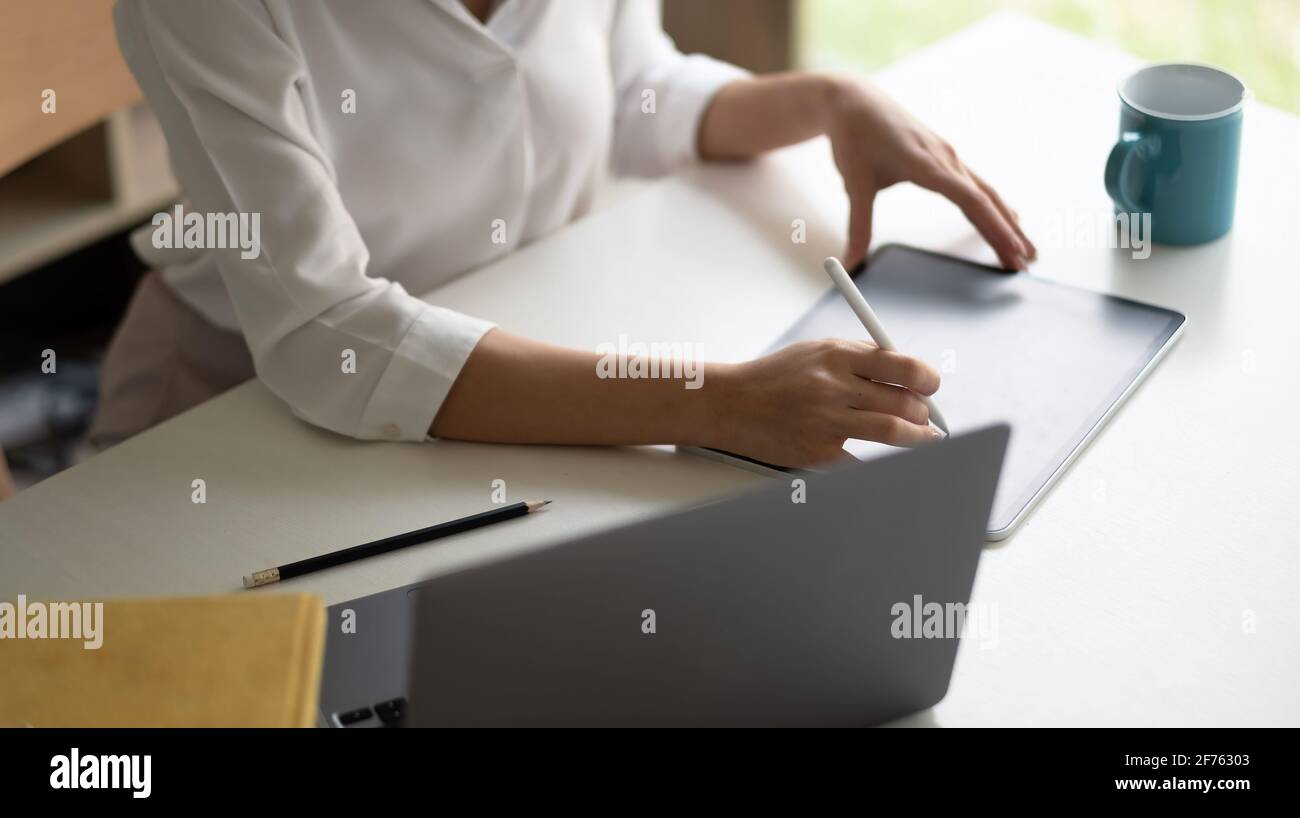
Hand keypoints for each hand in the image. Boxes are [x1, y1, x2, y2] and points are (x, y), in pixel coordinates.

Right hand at [708, 339, 941, 468]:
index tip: (932, 387)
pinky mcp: (817, 451)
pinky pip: (864, 460)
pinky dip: (878, 459)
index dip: (927, 379)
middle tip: (924, 417)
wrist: (730, 403)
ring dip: (917, 437)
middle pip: (904, 401)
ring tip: (921, 437)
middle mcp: (833, 386)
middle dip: (923, 412)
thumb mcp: (816, 352)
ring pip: (893, 431)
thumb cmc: (776, 377)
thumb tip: (909, 372)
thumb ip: (860, 358)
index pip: (902, 365)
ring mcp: (826, 420)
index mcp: (837, 355)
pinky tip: (883, 456)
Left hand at [824, 77, 1036, 270]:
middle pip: (987, 200)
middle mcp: (945, 158)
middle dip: (1009, 233)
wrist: (854, 100)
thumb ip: (858, 225)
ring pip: (986, 192)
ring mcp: (947, 156)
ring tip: (1027, 248)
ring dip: (1007, 221)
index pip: (971, 201)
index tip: (1012, 252)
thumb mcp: (854, 183)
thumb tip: (849, 264)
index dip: (994, 229)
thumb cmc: (854, 137)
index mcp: (927, 163)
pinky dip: (995, 204)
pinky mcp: (943, 156)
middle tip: (1027, 264)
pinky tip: (1008, 216)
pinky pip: (977, 183)